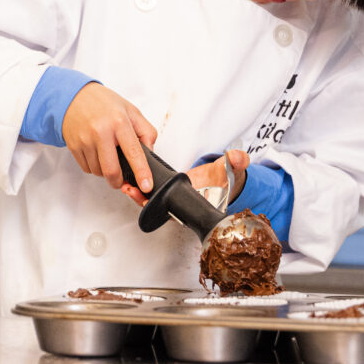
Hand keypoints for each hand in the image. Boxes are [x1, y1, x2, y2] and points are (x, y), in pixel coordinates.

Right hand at [61, 83, 158, 197]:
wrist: (74, 96)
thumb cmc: (103, 103)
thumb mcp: (131, 110)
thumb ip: (145, 132)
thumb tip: (149, 154)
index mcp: (119, 122)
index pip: (133, 152)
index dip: (141, 172)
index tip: (146, 186)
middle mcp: (101, 131)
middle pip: (111, 170)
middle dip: (119, 182)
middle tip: (123, 180)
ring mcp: (85, 140)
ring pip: (98, 172)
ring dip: (106, 172)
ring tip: (108, 156)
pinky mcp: (73, 146)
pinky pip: (87, 168)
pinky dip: (94, 167)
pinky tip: (97, 154)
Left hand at [122, 147, 251, 207]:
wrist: (221, 180)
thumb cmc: (224, 179)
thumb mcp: (231, 170)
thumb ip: (236, 163)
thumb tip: (238, 157)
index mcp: (195, 199)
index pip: (174, 206)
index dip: (159, 205)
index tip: (145, 198)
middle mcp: (181, 201)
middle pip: (158, 205)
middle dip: (142, 199)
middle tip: (129, 190)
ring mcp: (174, 196)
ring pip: (152, 200)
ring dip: (137, 194)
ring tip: (125, 185)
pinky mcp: (168, 189)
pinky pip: (152, 191)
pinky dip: (140, 186)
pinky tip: (130, 178)